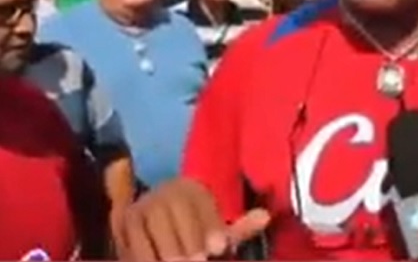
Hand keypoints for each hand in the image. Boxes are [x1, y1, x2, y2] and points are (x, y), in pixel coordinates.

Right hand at [116, 179, 269, 260]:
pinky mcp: (125, 221)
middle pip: (177, 212)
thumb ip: (240, 229)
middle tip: (198, 261)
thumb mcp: (215, 235)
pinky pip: (136, 240)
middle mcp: (169, 190)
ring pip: (155, 226)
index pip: (202, 204)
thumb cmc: (192, 238)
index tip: (219, 248)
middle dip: (188, 242)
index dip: (210, 226)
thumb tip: (266, 216)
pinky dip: (146, 256)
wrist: (151, 233)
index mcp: (194, 190)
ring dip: (167, 250)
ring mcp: (146, 203)